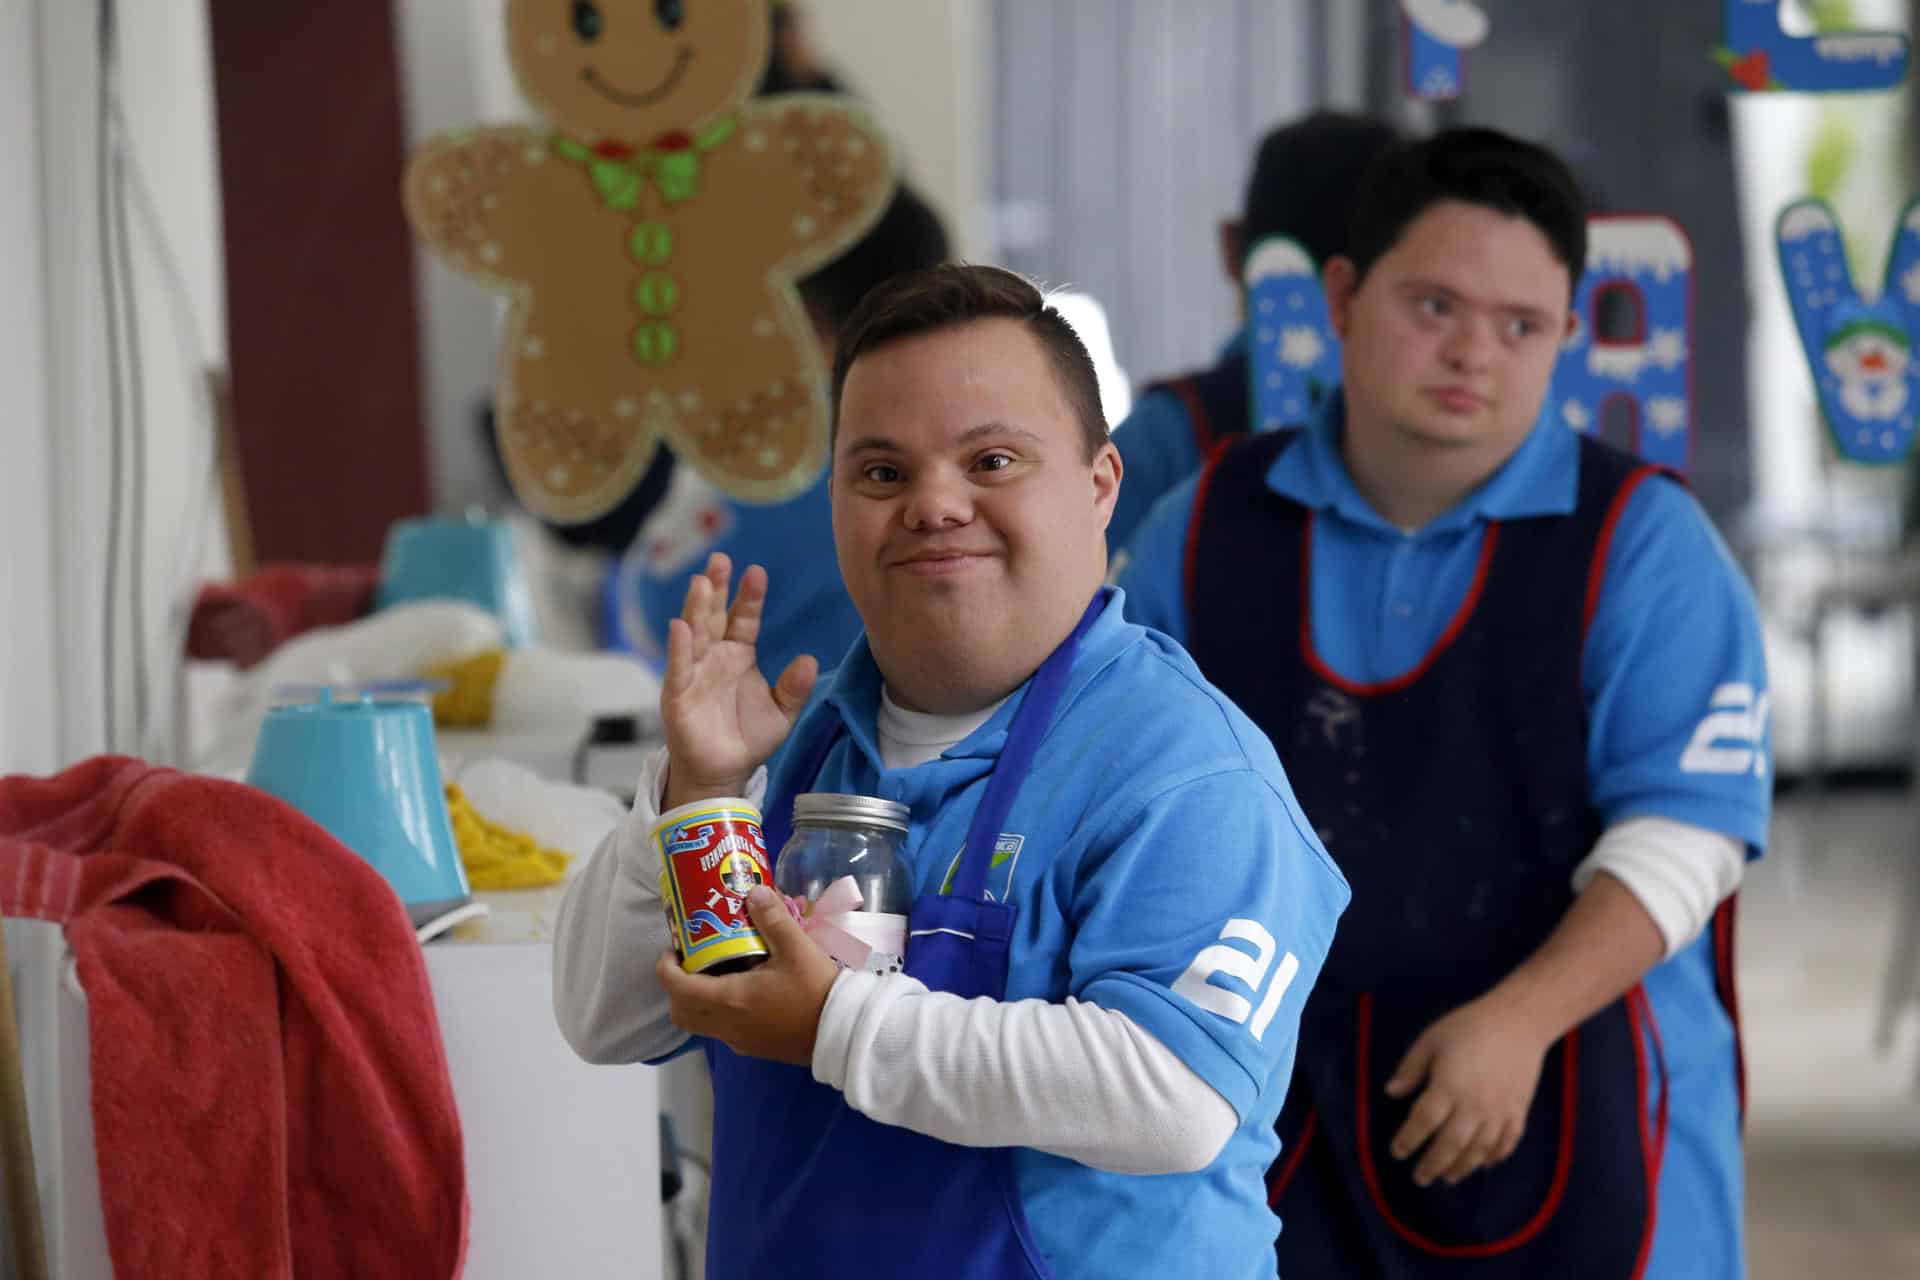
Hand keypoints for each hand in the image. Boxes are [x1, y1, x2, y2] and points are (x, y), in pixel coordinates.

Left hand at [656, 887, 841, 1064]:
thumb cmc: (816, 991)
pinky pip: (721, 1030)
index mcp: (729, 999)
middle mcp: (726, 1024)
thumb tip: (753, 891)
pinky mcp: (753, 1047)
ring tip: (718, 972)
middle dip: (677, 986)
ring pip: (700, 1024)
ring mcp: (738, 1040)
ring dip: (697, 1000)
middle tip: (693, 960)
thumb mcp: (797, 948)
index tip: (675, 947)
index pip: (676, 987)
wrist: (842, 1033)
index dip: (666, 967)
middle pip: (681, 1012)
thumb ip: (773, 918)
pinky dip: (718, 1012)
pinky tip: (744, 991)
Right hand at [661, 553, 817, 809]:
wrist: (724, 772)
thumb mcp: (781, 713)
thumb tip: (810, 660)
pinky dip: (679, 648)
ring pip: (695, 634)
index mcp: (739, 655)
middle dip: (716, 587)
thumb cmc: (749, 739)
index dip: (749, 597)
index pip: (744, 619)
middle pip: (714, 616)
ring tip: (701, 581)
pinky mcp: (678, 694)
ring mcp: (694, 672)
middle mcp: (714, 657)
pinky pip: (679, 667)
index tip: (756, 572)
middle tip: (720, 559)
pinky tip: (681, 627)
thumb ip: (794, 688)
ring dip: (696, 608)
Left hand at [1384, 995, 1549, 1187]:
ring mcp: (1499, 1112)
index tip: (1397, 1152)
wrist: (1518, 1022)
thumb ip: (1410, 1069)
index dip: (1408, 1140)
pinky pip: (1507, 1143)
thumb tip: (1391, 1093)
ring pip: (1479, 1151)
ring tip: (1447, 1178)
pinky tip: (1482, 1164)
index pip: (1423, 1122)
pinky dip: (1494, 1157)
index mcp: (1448, 1087)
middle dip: (1432, 1165)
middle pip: (1450, 1145)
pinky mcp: (1519, 1112)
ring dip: (1461, 1168)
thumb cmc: (1468, 1027)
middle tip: (1419, 1179)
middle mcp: (1474, 1105)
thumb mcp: (1430, 1041)